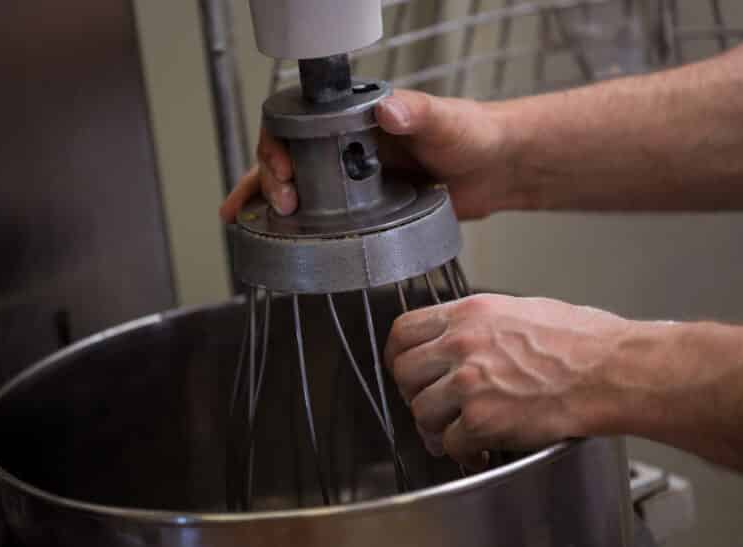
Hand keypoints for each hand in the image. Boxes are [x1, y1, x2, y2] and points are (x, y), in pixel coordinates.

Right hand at [219, 90, 522, 222]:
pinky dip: (292, 226)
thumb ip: (419, 113)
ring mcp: (349, 177)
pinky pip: (319, 214)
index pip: (298, 122)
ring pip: (294, 185)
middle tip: (280, 205)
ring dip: (266, 202)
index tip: (284, 170)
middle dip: (268, 179)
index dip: (279, 144)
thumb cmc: (473, 134)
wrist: (496, 170)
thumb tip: (389, 109)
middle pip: (286, 156)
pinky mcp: (360, 207)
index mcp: (356, 118)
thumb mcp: (445, 121)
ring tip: (245, 223)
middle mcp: (345, 144)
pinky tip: (273, 239)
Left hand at [384, 294, 640, 469]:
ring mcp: (469, 382)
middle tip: (433, 406)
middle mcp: (462, 344)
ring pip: (421, 412)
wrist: (613, 370)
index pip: (403, 331)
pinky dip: (463, 453)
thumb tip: (460, 340)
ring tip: (458, 432)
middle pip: (404, 373)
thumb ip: (480, 325)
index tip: (404, 369)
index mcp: (470, 314)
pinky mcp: (482, 419)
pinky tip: (480, 450)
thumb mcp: (521, 310)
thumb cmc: (583, 341)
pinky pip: (450, 443)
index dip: (398, 356)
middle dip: (414, 394)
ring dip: (436, 428)